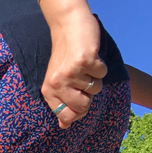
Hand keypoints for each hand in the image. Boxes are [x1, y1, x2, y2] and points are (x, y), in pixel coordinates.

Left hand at [42, 9, 106, 128]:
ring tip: (84, 65)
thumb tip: (65, 126)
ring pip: (95, 89)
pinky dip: (100, 66)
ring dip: (95, 78)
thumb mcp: (56, 81)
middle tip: (82, 80)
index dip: (78, 113)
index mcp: (48, 91)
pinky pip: (102, 73)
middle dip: (89, 96)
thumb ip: (60, 103)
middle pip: (83, 107)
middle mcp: (58, 83)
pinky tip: (90, 56)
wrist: (68, 26)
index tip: (80, 100)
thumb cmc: (64, 56)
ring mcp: (71, 72)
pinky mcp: (86, 61)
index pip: (66, 117)